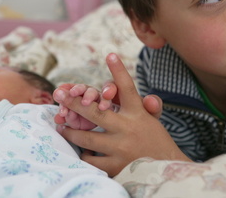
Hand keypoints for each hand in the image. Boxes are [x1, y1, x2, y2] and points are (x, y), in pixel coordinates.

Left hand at [55, 53, 189, 176]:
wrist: (166, 171)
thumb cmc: (156, 142)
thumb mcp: (153, 121)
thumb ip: (149, 107)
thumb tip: (151, 99)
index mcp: (138, 114)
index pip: (127, 88)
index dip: (118, 71)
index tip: (110, 54)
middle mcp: (128, 128)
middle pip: (95, 111)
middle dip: (74, 101)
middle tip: (59, 93)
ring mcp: (120, 148)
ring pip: (86, 137)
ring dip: (71, 131)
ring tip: (61, 126)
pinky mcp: (116, 165)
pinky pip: (91, 159)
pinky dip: (84, 154)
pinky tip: (79, 150)